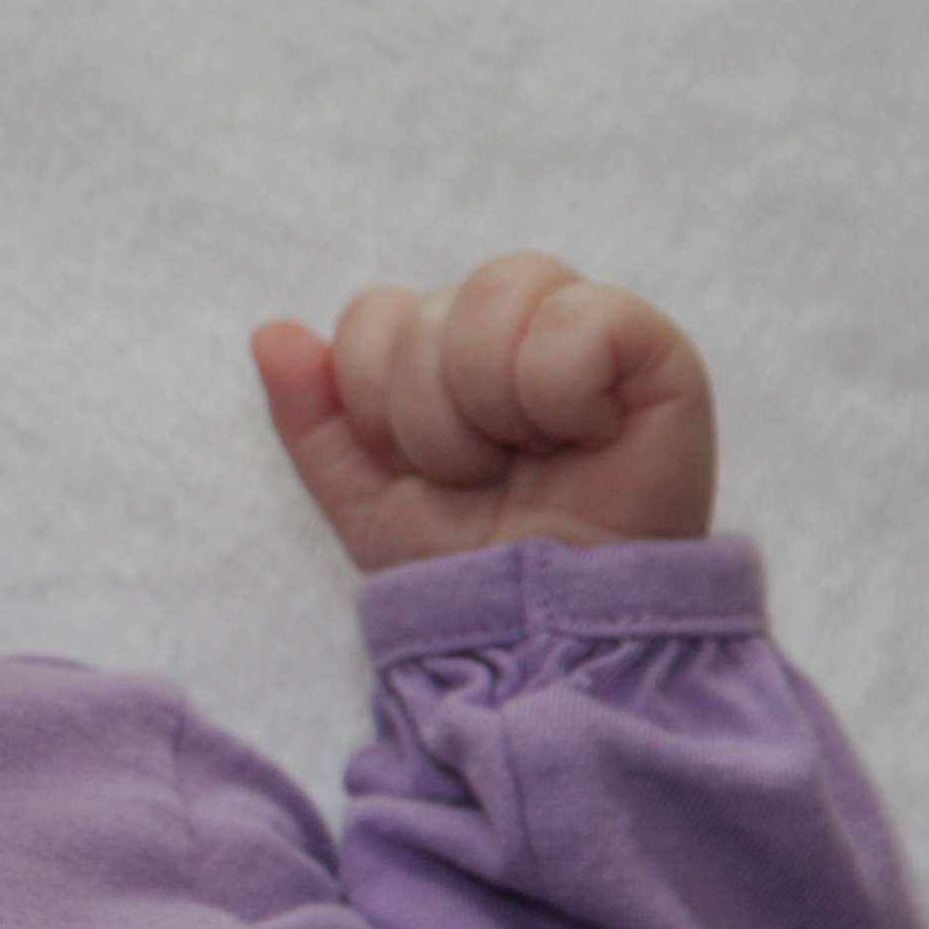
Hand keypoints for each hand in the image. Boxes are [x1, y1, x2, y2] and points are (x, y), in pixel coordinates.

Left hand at [249, 254, 715, 573]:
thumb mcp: (364, 499)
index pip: (375, 312)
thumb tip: (270, 331)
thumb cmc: (467, 572)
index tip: (417, 468)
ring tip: (526, 458)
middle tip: (479, 475)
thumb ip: (310, 417)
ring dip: (488, 402)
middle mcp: (515, 329)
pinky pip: (582, 315)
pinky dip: (561, 390)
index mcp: (447, 352)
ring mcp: (588, 333)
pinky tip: (584, 437)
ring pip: (497, 291)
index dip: (373, 397)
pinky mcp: (657, 353)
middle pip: (427, 307)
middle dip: (430, 416)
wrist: (542, 636)